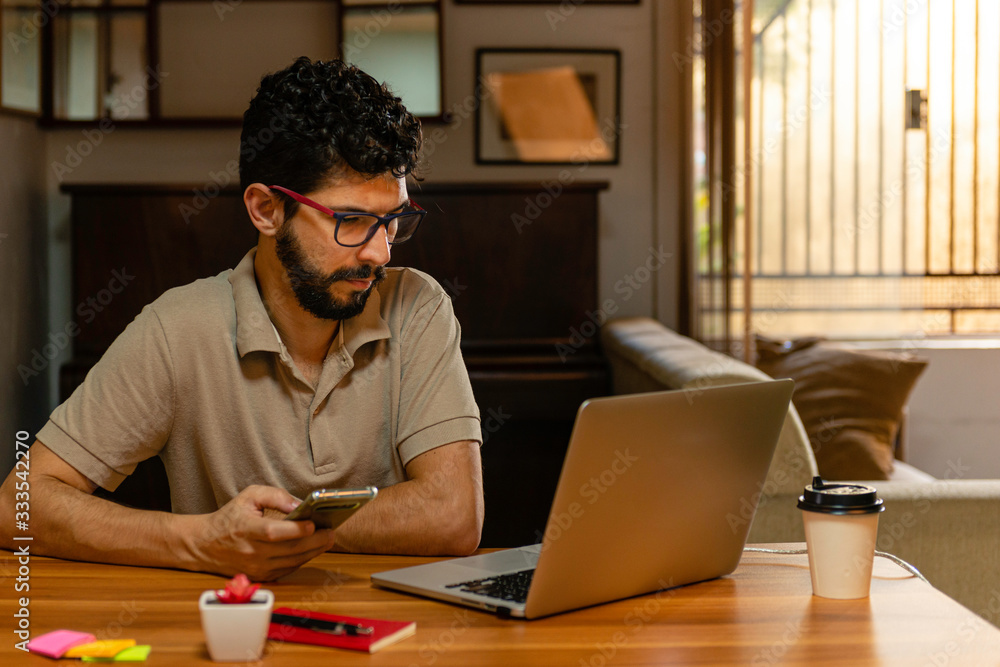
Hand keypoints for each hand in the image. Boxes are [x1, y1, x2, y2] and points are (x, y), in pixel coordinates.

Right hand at [181, 485, 335, 580]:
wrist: (205, 545)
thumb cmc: (230, 517)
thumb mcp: (249, 496)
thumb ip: (275, 495)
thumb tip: (299, 504)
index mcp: (246, 530)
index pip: (274, 533)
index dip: (296, 530)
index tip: (314, 523)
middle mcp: (252, 553)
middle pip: (290, 550)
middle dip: (315, 541)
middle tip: (331, 532)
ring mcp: (257, 568)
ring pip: (293, 562)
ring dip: (313, 551)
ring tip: (328, 539)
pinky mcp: (261, 577)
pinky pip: (288, 569)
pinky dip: (303, 559)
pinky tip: (313, 548)